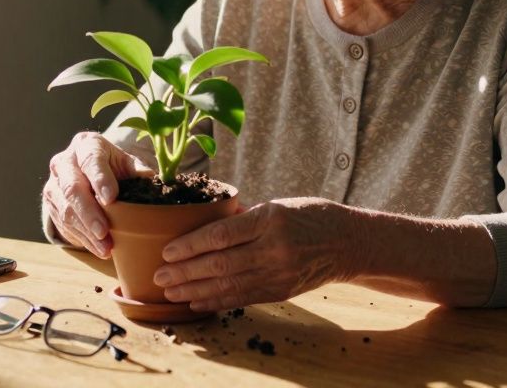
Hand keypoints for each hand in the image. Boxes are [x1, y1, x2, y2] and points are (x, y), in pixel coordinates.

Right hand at [43, 131, 153, 258]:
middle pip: (73, 187)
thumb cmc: (112, 168)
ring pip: (66, 209)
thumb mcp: (126, 164)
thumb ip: (139, 171)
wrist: (86, 173)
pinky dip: (83, 239)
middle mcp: (65, 161)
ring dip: (86, 231)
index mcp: (87, 145)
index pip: (91, 159)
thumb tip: (153, 183)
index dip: (100, 179)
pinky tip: (98, 248)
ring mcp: (54, 183)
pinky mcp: (51, 203)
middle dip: (89, 212)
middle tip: (104, 231)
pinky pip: (64, 224)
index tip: (112, 198)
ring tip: (106, 248)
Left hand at [152, 197, 356, 310]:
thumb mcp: (277, 205)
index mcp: (270, 220)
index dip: (191, 245)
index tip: (167, 252)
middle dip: (185, 272)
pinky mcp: (281, 291)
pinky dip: (216, 301)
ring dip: (194, 290)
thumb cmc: (310, 216)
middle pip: (220, 264)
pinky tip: (196, 301)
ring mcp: (279, 273)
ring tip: (170, 292)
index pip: (222, 235)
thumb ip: (243, 218)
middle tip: (159, 276)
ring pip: (228, 285)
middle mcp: (274, 248)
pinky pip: (242, 298)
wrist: (348, 242)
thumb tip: (205, 223)